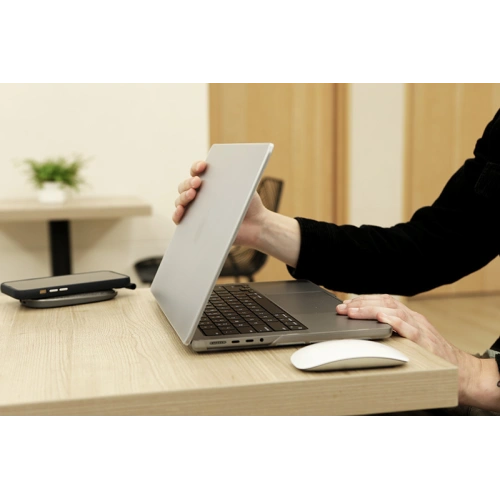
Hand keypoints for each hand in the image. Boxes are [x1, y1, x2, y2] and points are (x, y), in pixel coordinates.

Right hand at [172, 160, 268, 247]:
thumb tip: (225, 165)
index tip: (203, 166)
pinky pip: (179, 219)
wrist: (256, 225)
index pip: (196, 171)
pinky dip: (177, 214)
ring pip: (180, 200)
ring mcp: (196, 210)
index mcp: (210, 182)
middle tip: (197, 183)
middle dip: (189, 182)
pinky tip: (181, 210)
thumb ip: (233, 175)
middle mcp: (200, 195)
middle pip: (185, 186)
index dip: (196, 167)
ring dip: (183, 196)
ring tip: (192, 195)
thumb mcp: (245, 185)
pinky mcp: (194, 226)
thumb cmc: (251, 204)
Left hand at [336, 294, 483, 406]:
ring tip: (353, 312)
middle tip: (342, 309)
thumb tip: (365, 329)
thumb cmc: (433, 357)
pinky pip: (410, 329)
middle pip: (385, 303)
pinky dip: (394, 322)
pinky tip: (381, 320)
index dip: (363, 300)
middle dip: (361, 304)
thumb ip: (393, 331)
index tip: (346, 304)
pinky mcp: (427, 343)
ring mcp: (421, 329)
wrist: (463, 373)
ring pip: (394, 312)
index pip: (383, 301)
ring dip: (370, 310)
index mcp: (409, 317)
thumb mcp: (411, 338)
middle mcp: (414, 319)